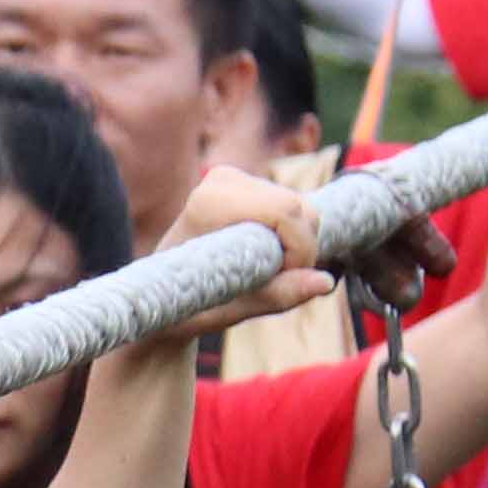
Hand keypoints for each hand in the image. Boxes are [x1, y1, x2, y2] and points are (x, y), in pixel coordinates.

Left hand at [149, 164, 325, 340]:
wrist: (161, 296)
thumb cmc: (190, 306)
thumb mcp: (233, 309)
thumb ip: (278, 295)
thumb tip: (326, 282)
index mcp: (210, 202)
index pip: (286, 211)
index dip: (300, 250)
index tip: (282, 279)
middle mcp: (221, 181)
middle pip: (301, 208)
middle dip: (304, 248)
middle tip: (276, 279)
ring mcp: (234, 179)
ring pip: (303, 208)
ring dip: (298, 245)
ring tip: (263, 270)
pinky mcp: (247, 185)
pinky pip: (296, 209)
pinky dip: (293, 237)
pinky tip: (263, 254)